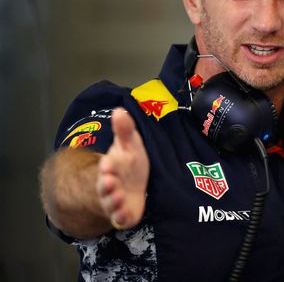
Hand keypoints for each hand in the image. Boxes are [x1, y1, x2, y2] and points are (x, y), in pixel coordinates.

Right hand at [96, 108, 149, 229]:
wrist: (132, 185)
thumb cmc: (130, 163)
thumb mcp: (130, 145)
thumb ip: (125, 130)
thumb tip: (119, 110)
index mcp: (110, 167)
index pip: (106, 166)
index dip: (107, 166)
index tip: (108, 163)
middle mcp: (110, 185)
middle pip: (105, 186)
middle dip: (106, 184)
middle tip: (110, 181)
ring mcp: (115, 201)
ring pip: (111, 203)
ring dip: (113, 201)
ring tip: (118, 197)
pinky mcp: (124, 214)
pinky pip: (120, 218)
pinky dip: (120, 217)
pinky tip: (124, 216)